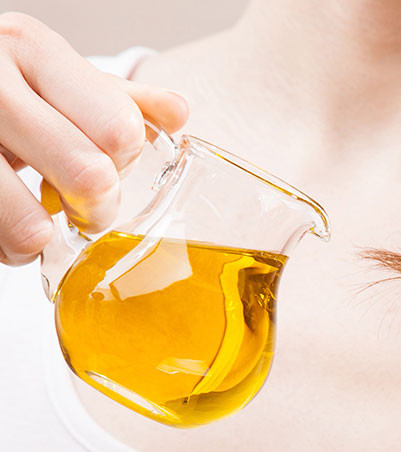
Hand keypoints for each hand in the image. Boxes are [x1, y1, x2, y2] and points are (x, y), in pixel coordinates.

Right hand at [0, 13, 188, 264]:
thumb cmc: (4, 92)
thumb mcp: (55, 80)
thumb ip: (115, 98)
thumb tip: (178, 113)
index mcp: (32, 50)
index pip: (119, 127)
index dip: (124, 162)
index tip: (111, 169)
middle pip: (88, 174)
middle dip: (98, 209)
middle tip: (87, 211)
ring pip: (31, 220)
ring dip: (43, 237)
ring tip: (40, 229)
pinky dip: (10, 248)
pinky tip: (10, 231)